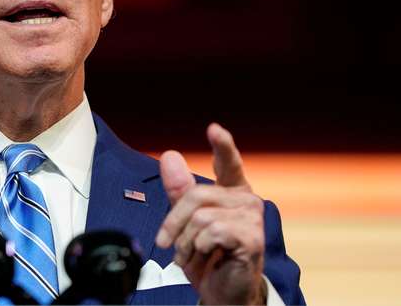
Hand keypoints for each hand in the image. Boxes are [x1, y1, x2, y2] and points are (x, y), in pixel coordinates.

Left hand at [155, 123, 265, 304]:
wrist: (223, 293)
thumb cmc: (207, 256)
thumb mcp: (186, 222)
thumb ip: (179, 190)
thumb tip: (170, 156)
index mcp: (232, 191)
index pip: (228, 163)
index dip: (222, 145)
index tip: (214, 129)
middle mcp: (246, 200)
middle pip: (196, 196)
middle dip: (174, 223)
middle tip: (167, 244)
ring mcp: (252, 219)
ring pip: (201, 217)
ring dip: (187, 242)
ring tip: (193, 256)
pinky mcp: (252, 238)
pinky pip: (211, 233)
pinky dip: (199, 249)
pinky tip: (207, 258)